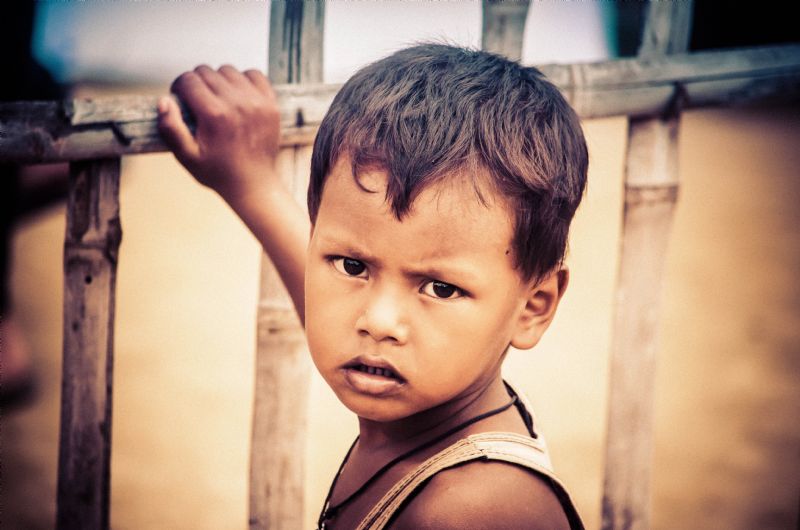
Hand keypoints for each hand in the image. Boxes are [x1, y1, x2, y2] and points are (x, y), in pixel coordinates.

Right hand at [157, 65, 280, 204]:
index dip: (179, 87)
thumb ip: (170, 128)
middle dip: (196, 84)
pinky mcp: (271, 103)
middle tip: (197, 103)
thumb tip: (164, 100)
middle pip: (207, 72)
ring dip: (219, 81)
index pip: (188, 80)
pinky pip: (254, 75)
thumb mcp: (186, 157)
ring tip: (217, 99)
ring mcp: (257, 102)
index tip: (181, 99)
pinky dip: (243, 80)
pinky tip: (237, 96)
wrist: (254, 184)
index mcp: (214, 115)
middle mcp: (237, 103)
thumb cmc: (218, 172)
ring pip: (228, 71)